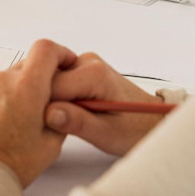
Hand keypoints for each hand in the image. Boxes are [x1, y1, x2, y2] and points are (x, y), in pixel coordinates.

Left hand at [0, 39, 76, 186]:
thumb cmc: (10, 165)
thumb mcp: (50, 145)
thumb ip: (58, 117)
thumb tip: (58, 107)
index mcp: (27, 88)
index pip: (46, 50)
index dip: (58, 54)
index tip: (63, 63)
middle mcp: (0, 81)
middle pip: (23, 67)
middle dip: (34, 82)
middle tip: (37, 108)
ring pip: (1, 82)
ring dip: (9, 95)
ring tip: (10, 126)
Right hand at [44, 53, 163, 155]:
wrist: (152, 120)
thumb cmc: (135, 128)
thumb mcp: (107, 134)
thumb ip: (78, 123)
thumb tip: (49, 114)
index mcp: (95, 74)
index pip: (50, 86)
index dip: (42, 107)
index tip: (44, 125)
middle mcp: (87, 61)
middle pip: (46, 79)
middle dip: (45, 102)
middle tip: (55, 125)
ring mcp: (82, 63)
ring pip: (48, 79)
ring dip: (49, 99)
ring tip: (64, 118)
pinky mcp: (78, 68)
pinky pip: (55, 80)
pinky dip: (55, 96)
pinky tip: (65, 111)